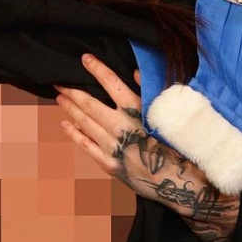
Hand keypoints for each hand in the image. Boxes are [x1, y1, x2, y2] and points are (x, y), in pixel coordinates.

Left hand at [53, 53, 239, 241]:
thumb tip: (135, 72)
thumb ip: (151, 92)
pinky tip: (65, 124)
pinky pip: (86, 146)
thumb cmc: (179, 145)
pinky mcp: (110, 164)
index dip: (96, 68)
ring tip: (60, 97)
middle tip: (58, 80)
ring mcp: (112, 147)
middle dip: (72, 90)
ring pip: (85, 123)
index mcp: (136, 110)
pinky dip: (74, 134)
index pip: (111, 83)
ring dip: (70, 109)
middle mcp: (120, 126)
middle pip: (90, 104)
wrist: (182, 183)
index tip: (84, 58)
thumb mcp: (169, 115)